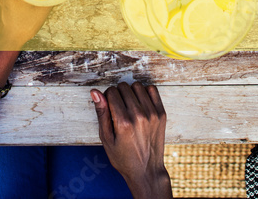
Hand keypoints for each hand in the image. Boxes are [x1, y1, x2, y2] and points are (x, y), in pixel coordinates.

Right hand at [91, 82, 170, 197]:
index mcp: (123, 123)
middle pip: (124, 87)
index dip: (106, 97)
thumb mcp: (106, 139)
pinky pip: (152, 90)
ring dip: (130, 92)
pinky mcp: (161, 114)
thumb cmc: (123, 158)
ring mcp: (152, 114)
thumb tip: (95, 92)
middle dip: (117, 93)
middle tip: (117, 108)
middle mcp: (139, 116)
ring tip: (128, 105)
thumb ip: (101, 113)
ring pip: (137, 86)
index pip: (111, 92)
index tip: (108, 107)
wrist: (147, 171)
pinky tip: (139, 103)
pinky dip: (144, 92)